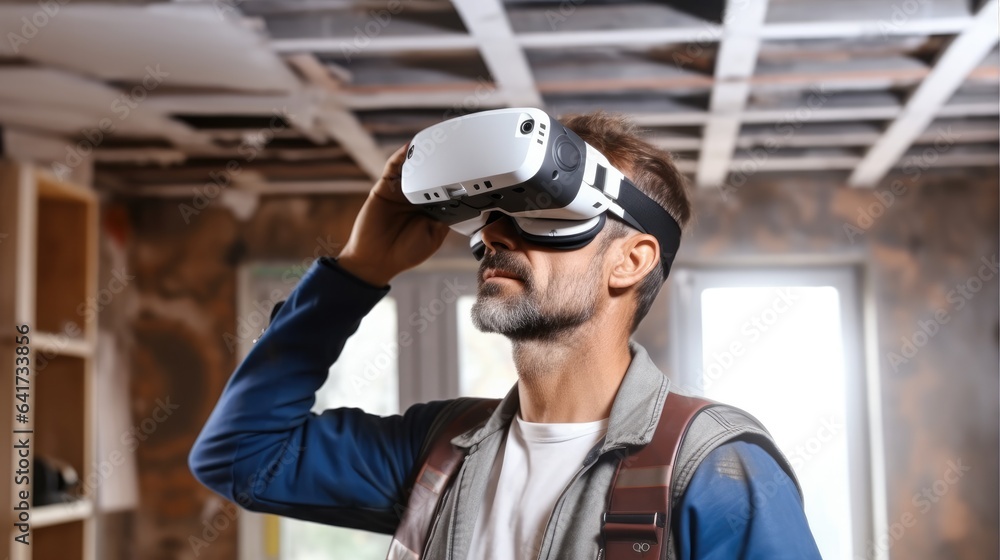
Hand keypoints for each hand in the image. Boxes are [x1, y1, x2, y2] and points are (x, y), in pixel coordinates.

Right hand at [338, 144, 450, 285]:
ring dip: (422, 155)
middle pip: (430, 173)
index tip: (469, 166)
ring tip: (435, 142)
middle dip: (441, 161)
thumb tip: (459, 199)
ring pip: (413, 167)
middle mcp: (417, 196)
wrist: (376, 259)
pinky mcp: (384, 187)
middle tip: (454, 146)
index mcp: (431, 208)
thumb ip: (445, 217)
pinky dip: (401, 156)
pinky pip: (393, 168)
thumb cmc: (406, 252)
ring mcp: (400, 190)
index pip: (446, 187)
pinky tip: (410, 147)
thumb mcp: (434, 236)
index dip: (456, 177)